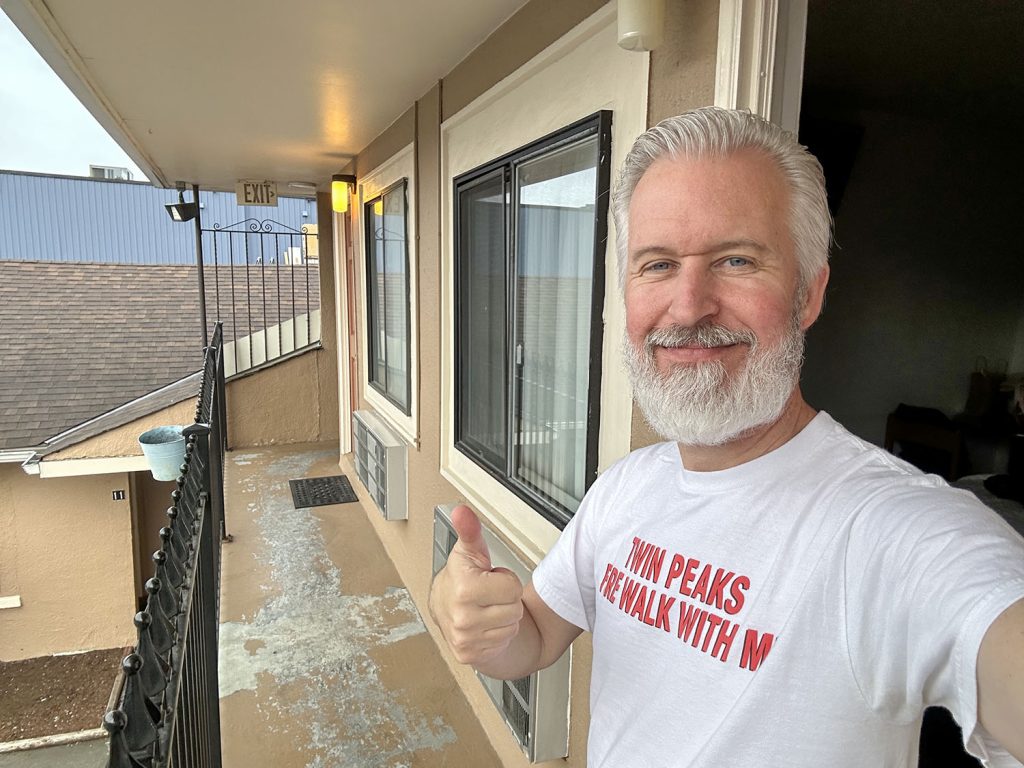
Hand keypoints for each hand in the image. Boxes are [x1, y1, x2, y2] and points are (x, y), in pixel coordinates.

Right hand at [429, 505, 524, 665]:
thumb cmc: (460, 579)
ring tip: (485, 607)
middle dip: (505, 599)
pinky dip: (497, 633)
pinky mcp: (469, 654)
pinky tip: (483, 623)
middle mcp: (462, 617)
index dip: (504, 579)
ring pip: (511, 626)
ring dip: (503, 617)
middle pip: (514, 608)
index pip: (512, 587)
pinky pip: (504, 641)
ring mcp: (465, 638)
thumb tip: (462, 511)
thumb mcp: (468, 552)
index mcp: (464, 589)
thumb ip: (469, 530)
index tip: (489, 578)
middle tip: (487, 594)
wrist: (445, 610)